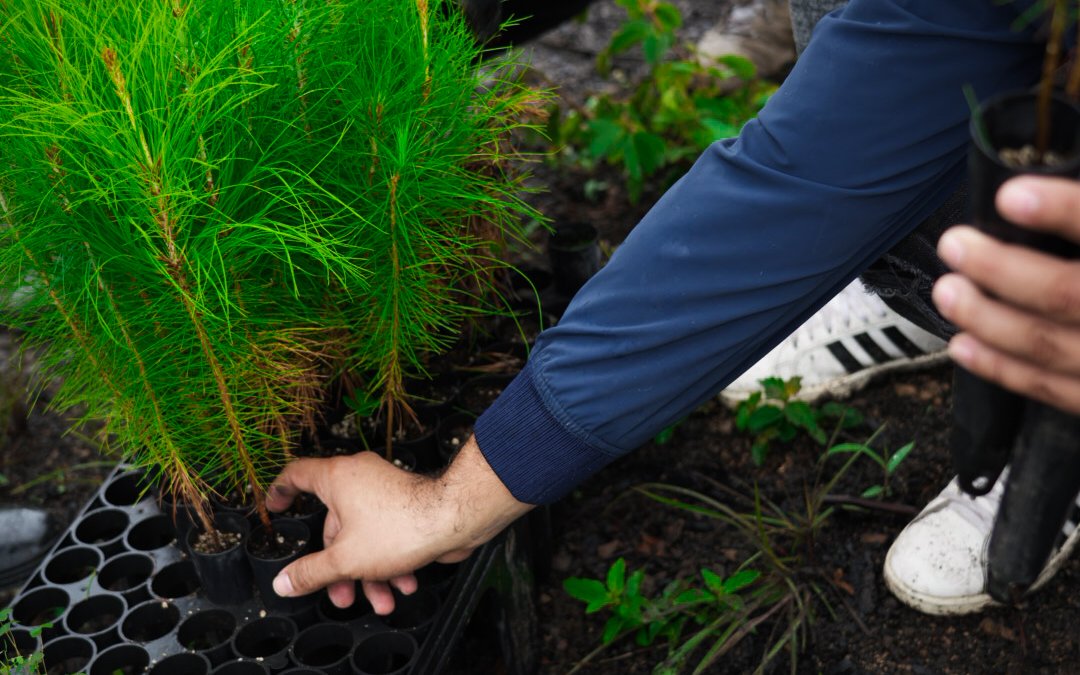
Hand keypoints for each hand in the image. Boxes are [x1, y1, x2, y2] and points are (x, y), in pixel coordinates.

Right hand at [266, 437, 531, 613]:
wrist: (455, 519)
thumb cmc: (401, 526)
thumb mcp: (345, 559)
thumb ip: (311, 572)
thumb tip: (283, 582)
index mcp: (337, 478)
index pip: (297, 474)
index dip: (281, 490)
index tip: (275, 507)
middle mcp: (360, 478)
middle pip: (335, 525)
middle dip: (340, 566)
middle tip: (343, 595)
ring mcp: (385, 490)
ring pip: (364, 535)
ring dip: (370, 572)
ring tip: (382, 600)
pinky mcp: (406, 504)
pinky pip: (388, 532)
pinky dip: (392, 559)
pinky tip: (404, 584)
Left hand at [933, 175, 1079, 413]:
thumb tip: (1060, 162)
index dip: (1064, 212)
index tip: (1010, 194)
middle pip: (1069, 294)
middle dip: (1001, 269)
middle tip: (956, 243)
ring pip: (1050, 346)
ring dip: (987, 318)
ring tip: (948, 290)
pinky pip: (1052, 389)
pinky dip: (1001, 368)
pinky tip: (963, 344)